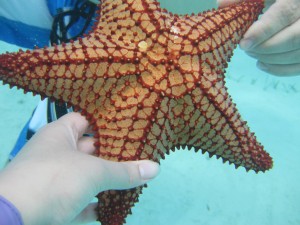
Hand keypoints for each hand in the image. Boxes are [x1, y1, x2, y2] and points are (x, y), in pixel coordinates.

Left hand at [0, 112, 159, 224]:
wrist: (15, 221)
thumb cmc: (54, 179)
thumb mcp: (93, 172)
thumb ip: (124, 171)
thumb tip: (155, 168)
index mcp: (60, 134)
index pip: (87, 120)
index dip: (107, 122)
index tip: (131, 124)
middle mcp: (57, 154)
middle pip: (91, 150)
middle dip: (114, 154)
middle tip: (141, 153)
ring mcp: (55, 180)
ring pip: (87, 177)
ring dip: (107, 181)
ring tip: (135, 178)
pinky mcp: (55, 205)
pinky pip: (81, 202)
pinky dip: (96, 204)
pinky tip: (116, 205)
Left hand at [218, 0, 299, 75]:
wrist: (294, 8)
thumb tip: (220, 4)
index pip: (283, 15)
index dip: (262, 31)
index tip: (244, 43)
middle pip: (292, 39)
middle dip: (264, 48)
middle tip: (245, 47)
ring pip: (296, 54)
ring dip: (269, 59)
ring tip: (252, 52)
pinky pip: (298, 67)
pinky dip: (278, 69)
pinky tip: (261, 63)